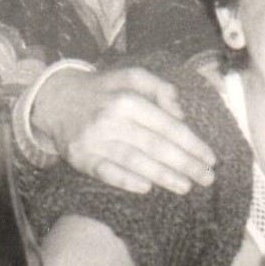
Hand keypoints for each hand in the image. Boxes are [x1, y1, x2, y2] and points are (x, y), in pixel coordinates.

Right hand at [31, 66, 215, 194]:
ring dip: (163, 177)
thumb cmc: (101, 91)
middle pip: (155, 146)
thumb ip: (158, 87)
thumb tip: (180, 113)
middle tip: (207, 178)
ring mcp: (94, 141)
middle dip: (185, 164)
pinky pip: (107, 173)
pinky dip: (127, 181)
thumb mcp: (129, 77)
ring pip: (135, 162)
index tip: (210, 158)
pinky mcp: (80, 158)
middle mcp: (111, 120)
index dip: (192, 143)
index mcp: (127, 99)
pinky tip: (147, 189)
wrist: (54, 100)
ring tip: (186, 187)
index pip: (167, 125)